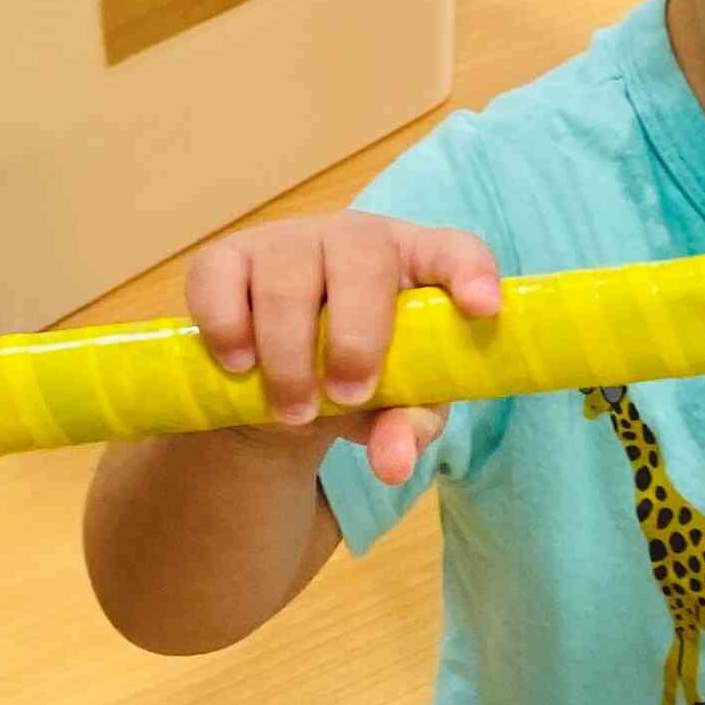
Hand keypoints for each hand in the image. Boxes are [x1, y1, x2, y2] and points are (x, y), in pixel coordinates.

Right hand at [186, 210, 501, 486]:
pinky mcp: (225, 258)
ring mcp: (285, 242)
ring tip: (291, 411)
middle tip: (346, 396)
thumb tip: (392, 465)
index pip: (453, 250)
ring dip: (290, 353)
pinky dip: (228, 328)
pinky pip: (220, 279)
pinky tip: (240, 366)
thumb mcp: (393, 407)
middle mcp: (352, 239)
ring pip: (287, 277)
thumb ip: (404, 429)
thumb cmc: (357, 379)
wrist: (275, 381)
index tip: (483, 309)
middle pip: (362, 260)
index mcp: (414, 264)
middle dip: (356, 335)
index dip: (470, 272)